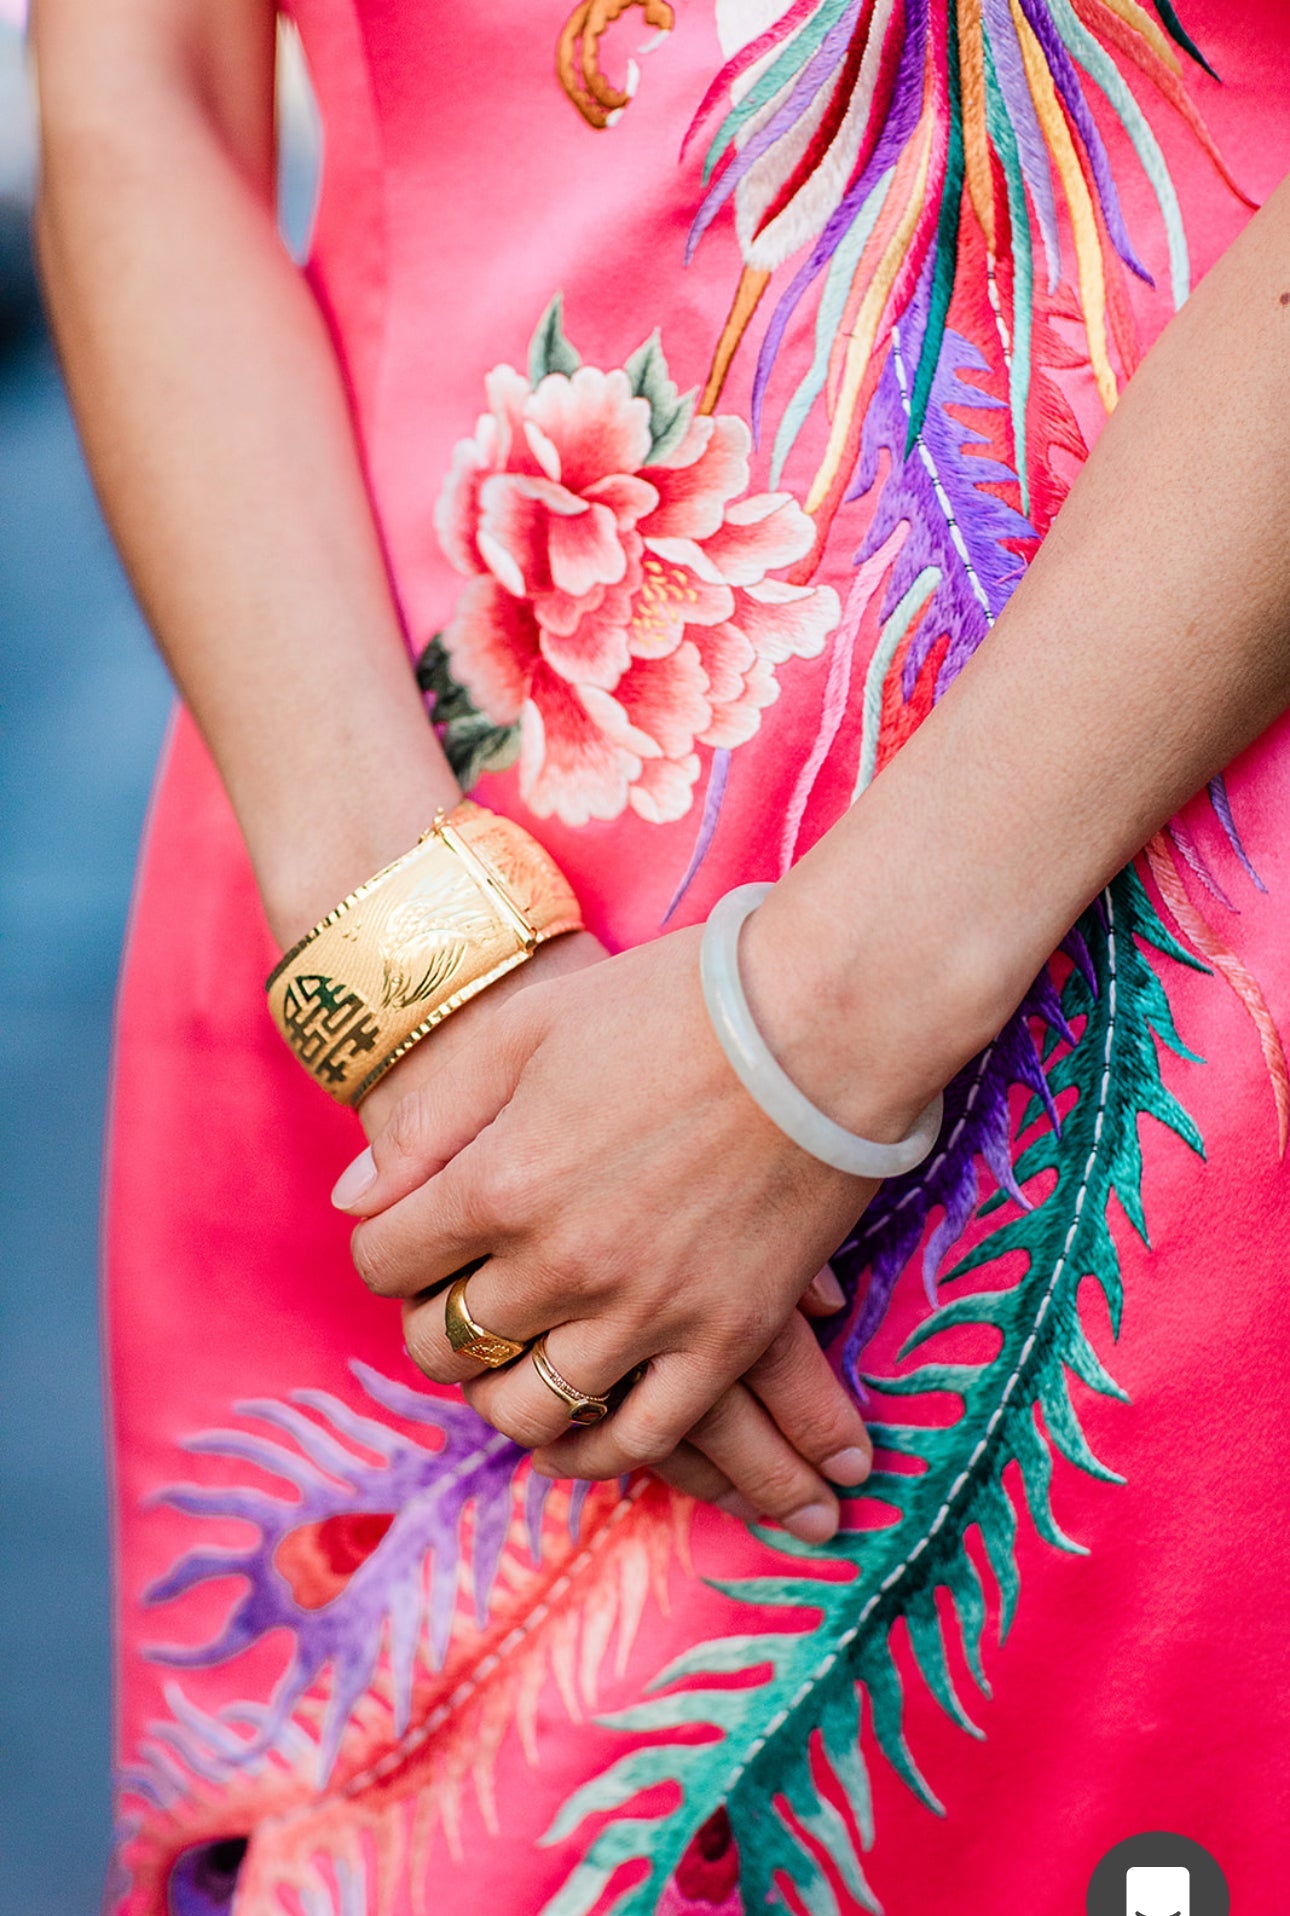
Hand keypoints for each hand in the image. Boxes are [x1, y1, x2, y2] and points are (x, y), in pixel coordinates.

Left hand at [335, 925, 886, 1541]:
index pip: (387, 1261)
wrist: (822, 1021)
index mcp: (499, 1181)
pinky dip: (596, 1448)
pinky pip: (642, 1437)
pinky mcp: (724, 1337)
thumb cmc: (672, 1005)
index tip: (411, 1239)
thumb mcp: (529, 1029)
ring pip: (529, 1408)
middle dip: (435, 1325)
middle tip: (460, 1301)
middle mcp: (560, 1264)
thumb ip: (433, 1116)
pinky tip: (582, 1432)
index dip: (387, 1250)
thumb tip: (355, 1196)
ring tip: (511, 1367)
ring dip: (502, 1395)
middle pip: (446, 1343)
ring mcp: (645, 1311)